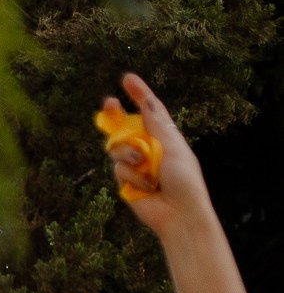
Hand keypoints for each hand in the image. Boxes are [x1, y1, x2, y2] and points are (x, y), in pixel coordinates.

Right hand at [106, 73, 209, 237]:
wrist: (178, 213)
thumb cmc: (184, 180)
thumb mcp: (173, 147)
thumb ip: (156, 126)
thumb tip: (149, 101)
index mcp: (164, 136)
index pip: (150, 110)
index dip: (139, 94)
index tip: (127, 79)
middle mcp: (148, 147)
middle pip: (125, 126)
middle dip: (115, 116)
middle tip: (108, 103)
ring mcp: (135, 164)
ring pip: (118, 148)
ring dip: (130, 154)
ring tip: (145, 166)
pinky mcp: (125, 181)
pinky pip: (118, 169)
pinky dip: (132, 176)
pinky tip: (146, 186)